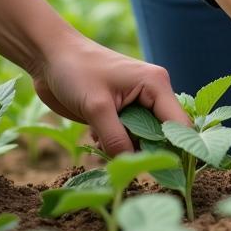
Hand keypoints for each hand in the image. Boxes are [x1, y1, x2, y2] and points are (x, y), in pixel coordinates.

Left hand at [27, 31, 189, 155]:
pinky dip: (111, 142)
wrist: (50, 56)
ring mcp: (135, 102)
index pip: (179, 125)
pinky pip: (125, 137)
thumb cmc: (76, 71)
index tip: (165, 174)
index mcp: (156, 84)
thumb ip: (117, 139)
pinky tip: (93, 133)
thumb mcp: (97, 107)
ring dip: (122, 146)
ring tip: (99, 136)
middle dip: (141, 150)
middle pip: (161, 135)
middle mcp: (151, 93)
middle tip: (116, 153)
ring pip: (141, 139)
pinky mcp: (119, 111)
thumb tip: (134, 166)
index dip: (177, 149)